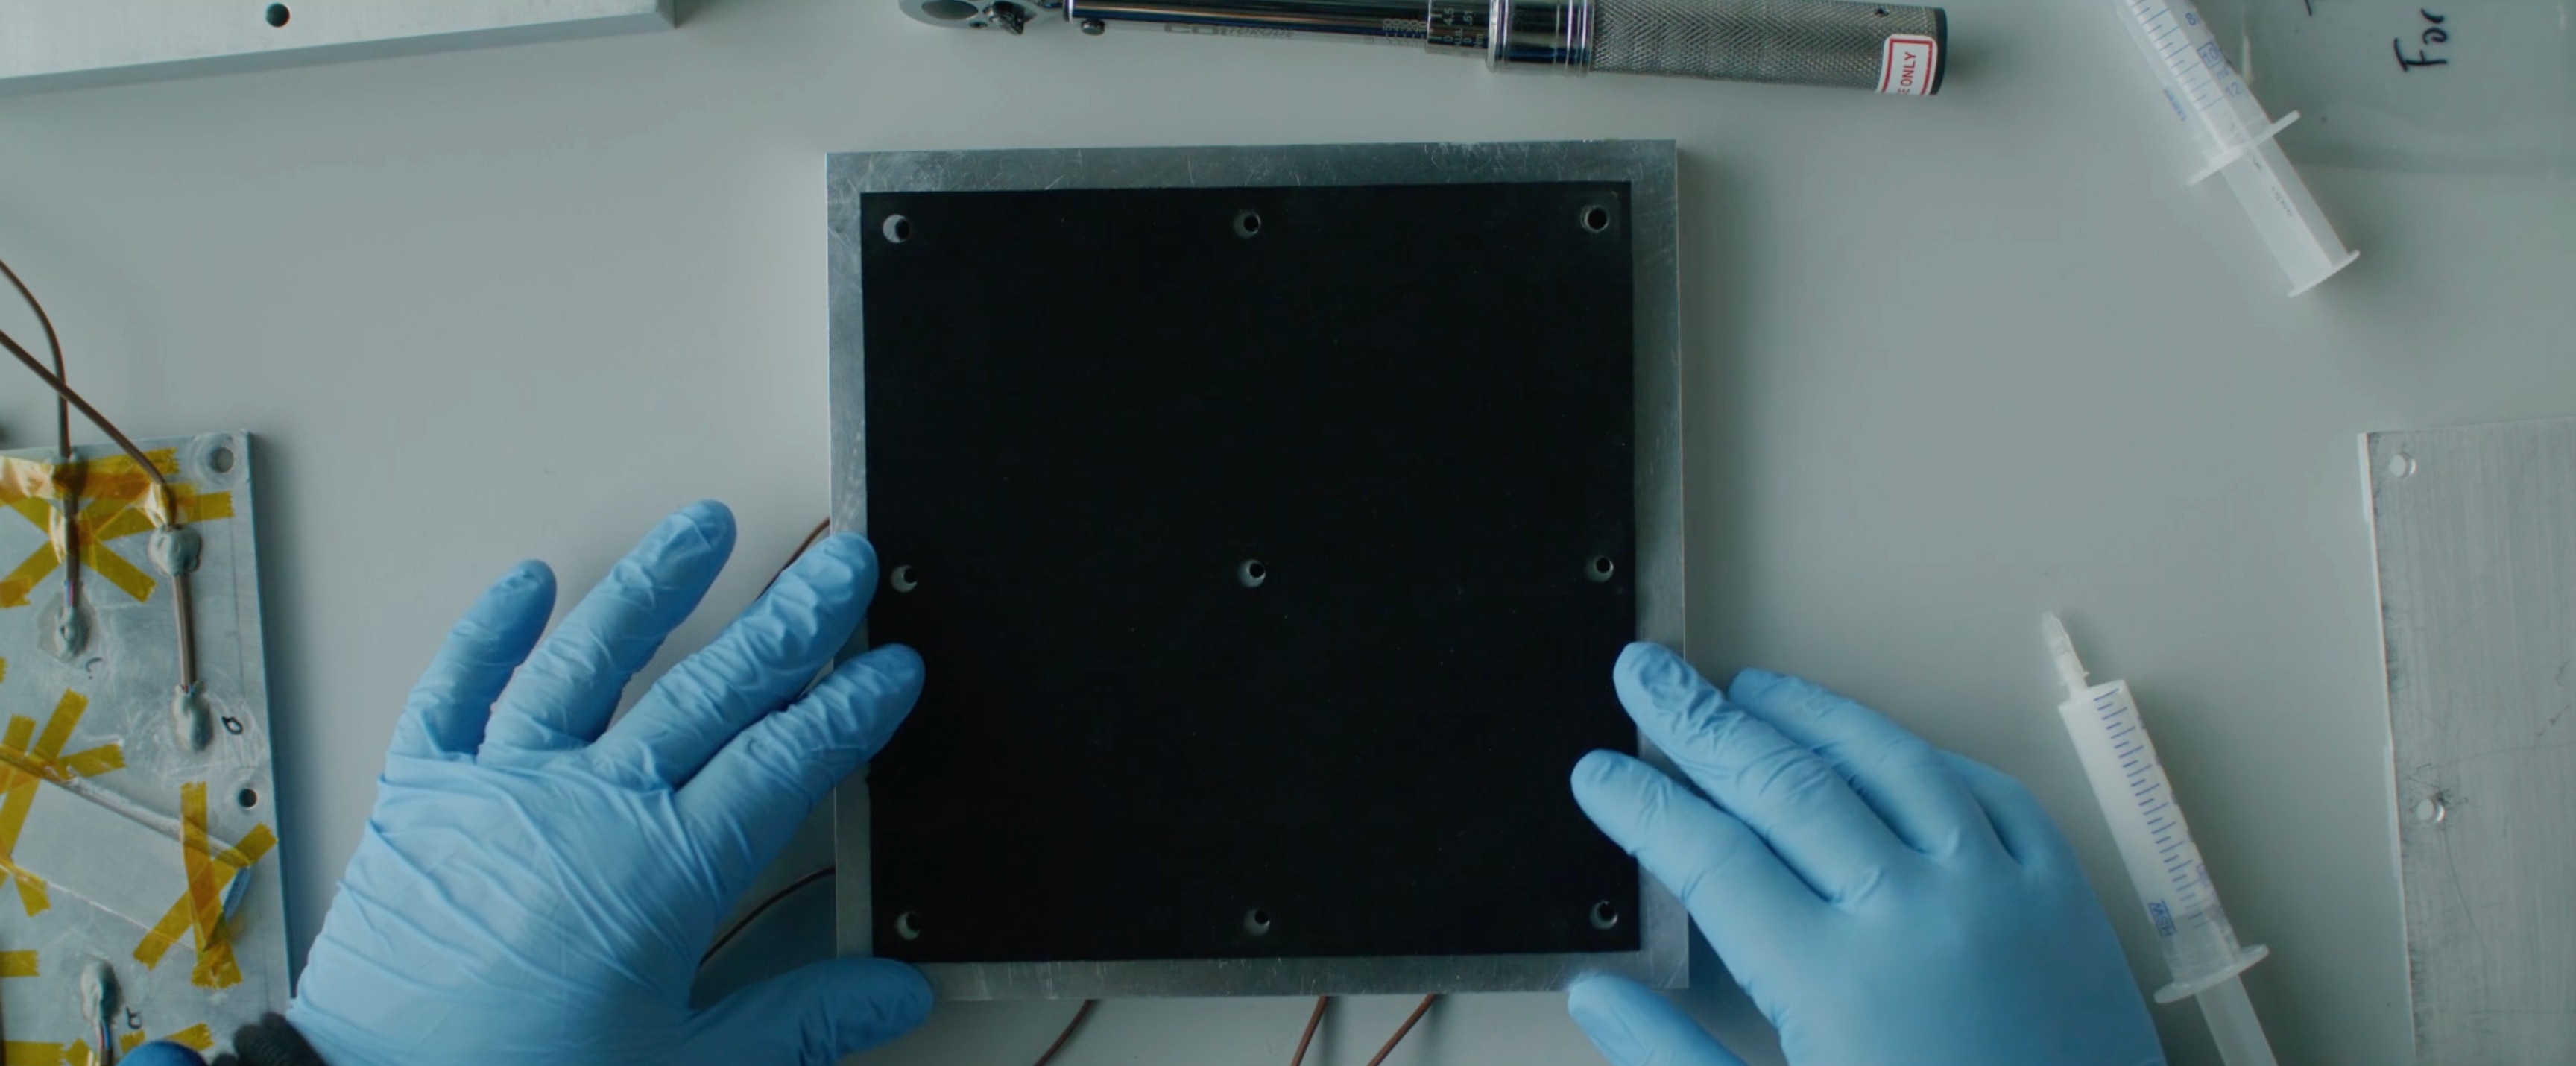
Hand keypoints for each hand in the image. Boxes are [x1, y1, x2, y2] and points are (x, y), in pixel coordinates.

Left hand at [288, 502, 931, 1065]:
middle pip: (710, 688)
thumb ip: (800, 1023)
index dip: (848, 709)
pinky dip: (490, 630)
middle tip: (841, 566)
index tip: (892, 667)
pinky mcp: (420, 794)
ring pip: (589, 658)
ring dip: (653, 586)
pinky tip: (527, 582)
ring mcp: (500, 786)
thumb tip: (895, 991)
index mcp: (665, 870)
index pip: (785, 761)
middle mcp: (589, 805)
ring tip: (702, 525)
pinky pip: (457, 690)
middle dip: (789, 619)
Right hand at [1566, 644, 2161, 1065]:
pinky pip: (1993, 796)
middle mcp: (1915, 916)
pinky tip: (1886, 747)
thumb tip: (1598, 994)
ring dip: (1811, 715)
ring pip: (1892, 764)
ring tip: (1751, 689)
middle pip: (1786, 785)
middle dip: (1701, 722)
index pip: (1710, 857)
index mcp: (1833, 983)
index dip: (1643, 806)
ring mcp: (1999, 897)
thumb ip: (1678, 1062)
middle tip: (1649, 673)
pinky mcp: (2065, 904)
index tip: (1599, 773)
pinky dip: (1927, 759)